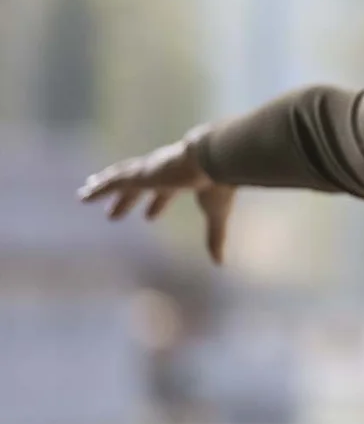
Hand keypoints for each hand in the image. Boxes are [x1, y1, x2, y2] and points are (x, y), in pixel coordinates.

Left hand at [77, 132, 236, 264]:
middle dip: (127, 200)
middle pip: (140, 188)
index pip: (167, 193)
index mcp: (184, 179)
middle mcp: (164, 174)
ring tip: (87, 194)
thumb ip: (214, 237)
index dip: (158, 205)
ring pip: (121, 181)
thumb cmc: (218, 184)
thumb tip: (220, 264)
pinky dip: (98, 189)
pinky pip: (113, 182)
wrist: (214, 158)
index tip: (149, 216)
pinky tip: (84, 195)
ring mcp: (150, 172)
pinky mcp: (139, 174)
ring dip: (105, 189)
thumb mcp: (216, 213)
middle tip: (113, 215)